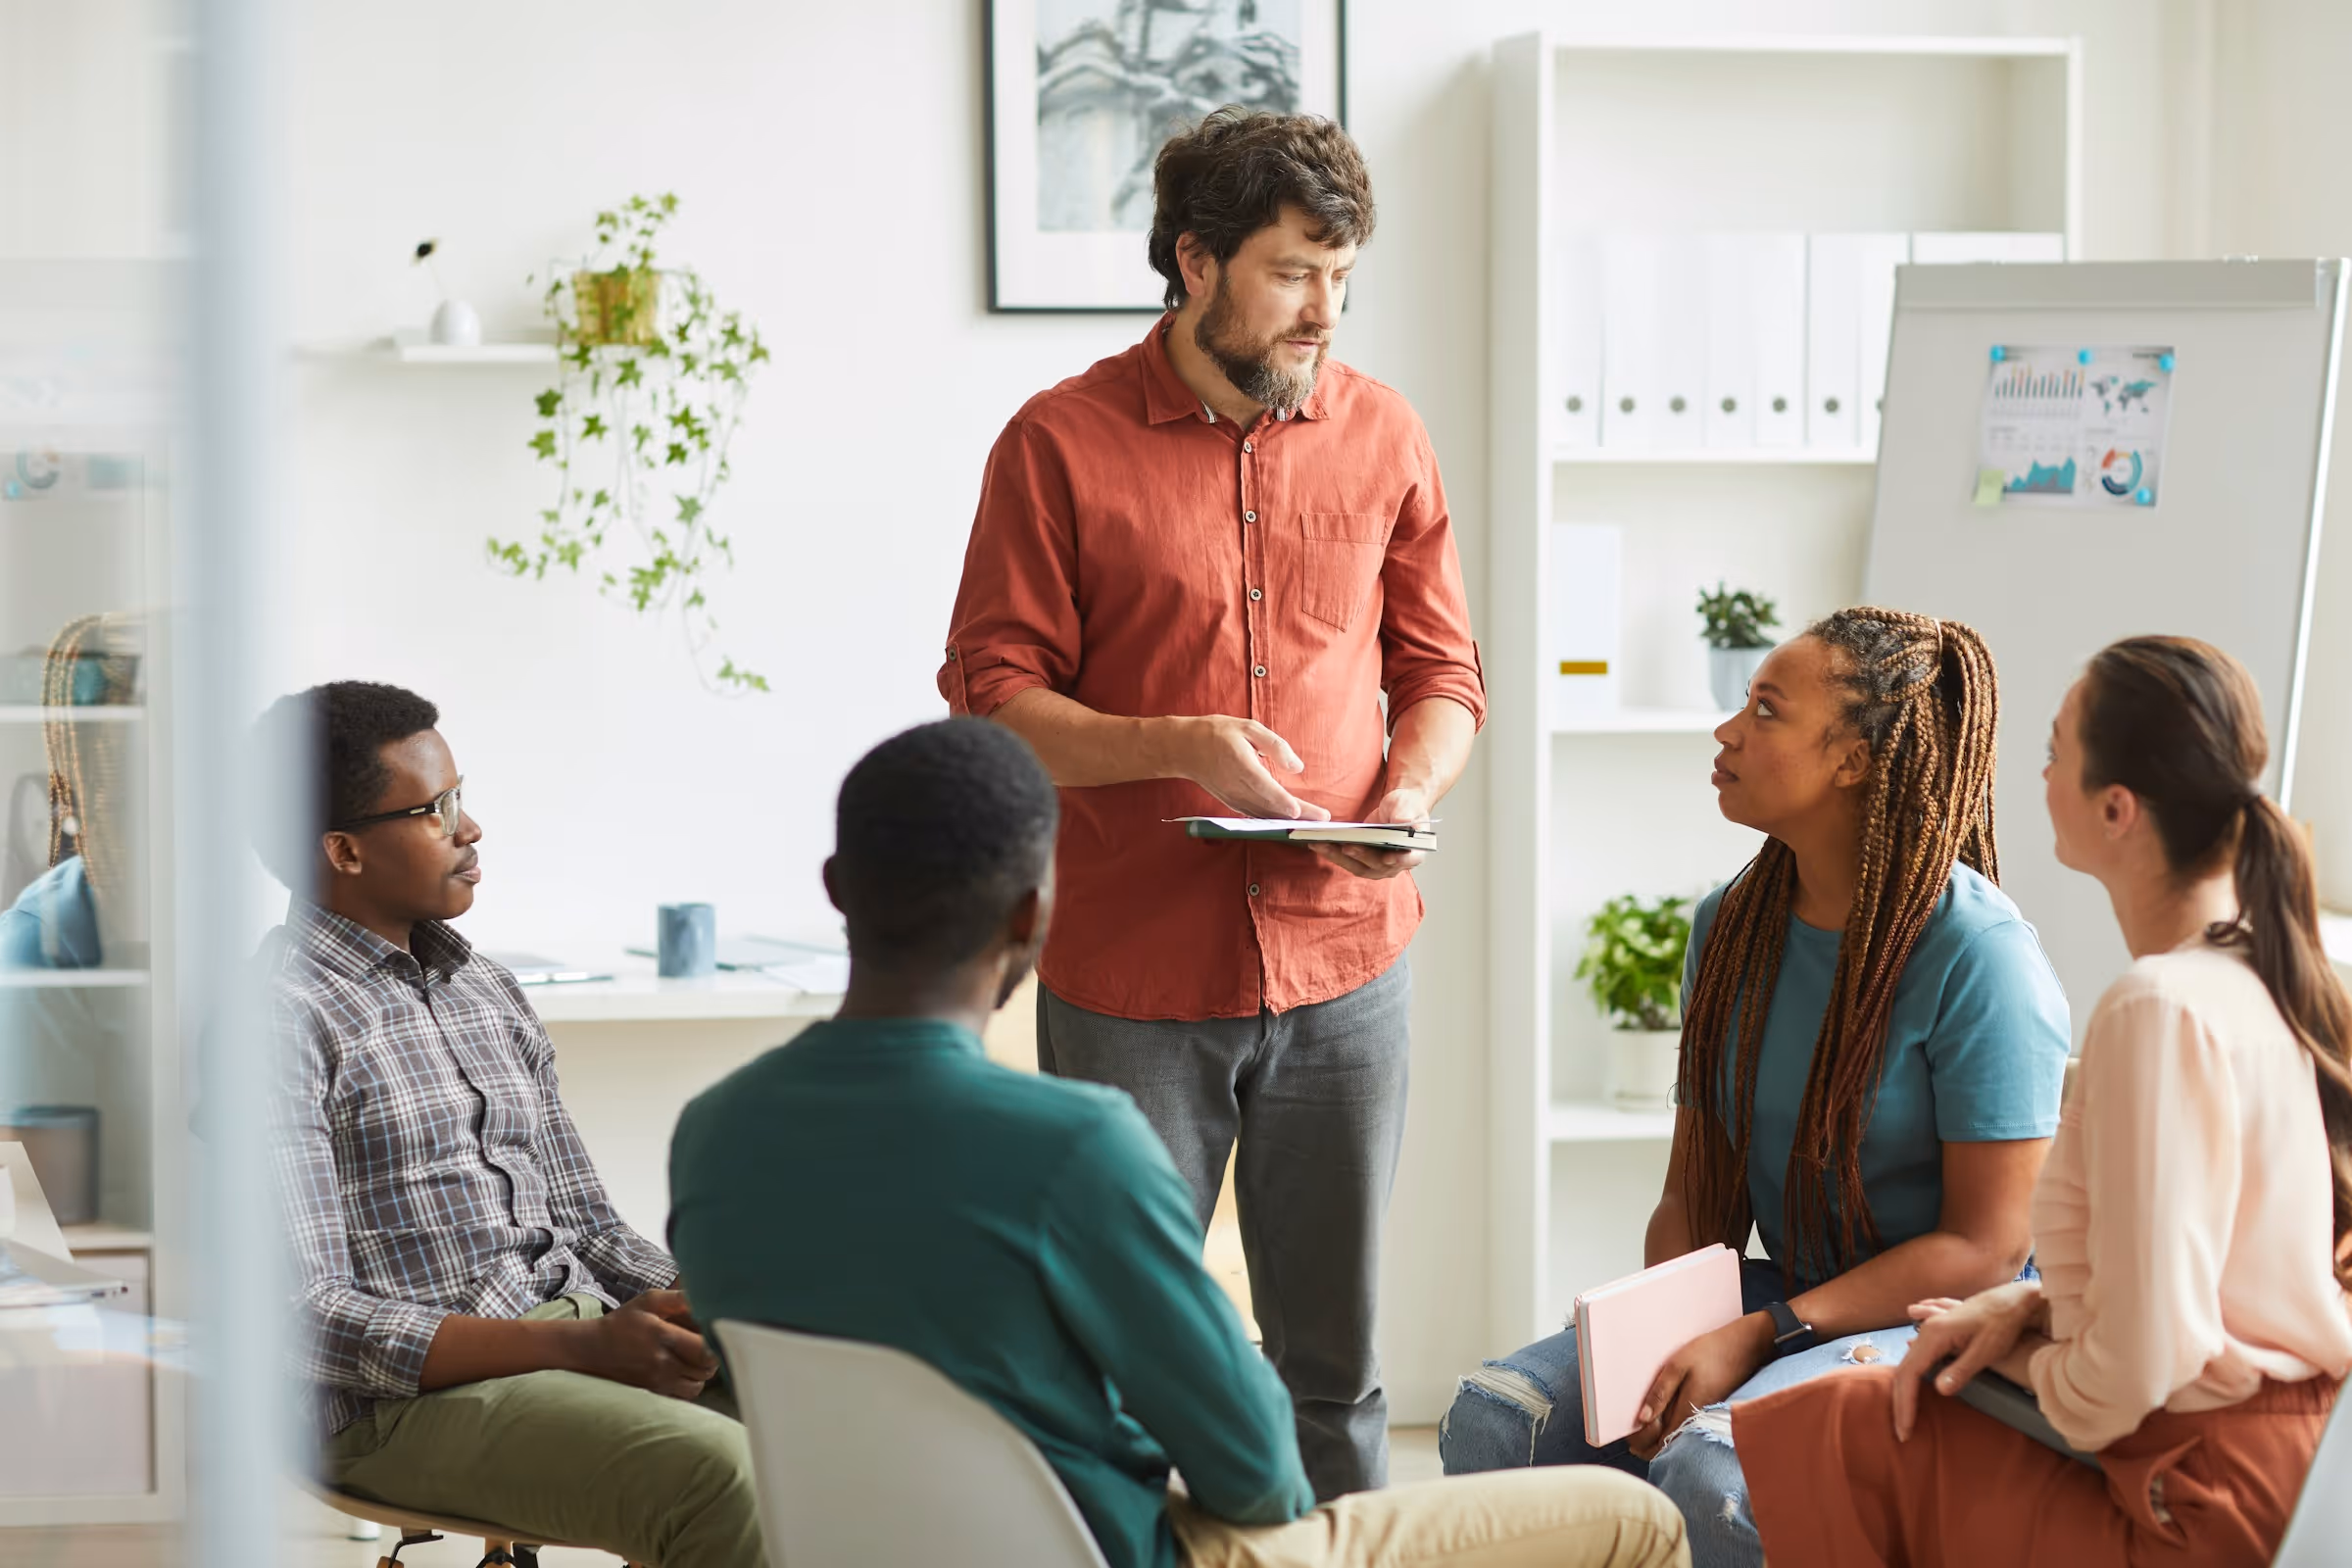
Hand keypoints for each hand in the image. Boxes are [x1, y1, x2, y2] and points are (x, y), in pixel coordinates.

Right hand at [581, 1289, 720, 1399]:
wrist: (592, 1350)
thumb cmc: (624, 1322)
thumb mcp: (649, 1301)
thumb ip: (678, 1298)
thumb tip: (704, 1296)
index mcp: (663, 1336)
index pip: (705, 1350)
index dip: (716, 1344)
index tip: (713, 1334)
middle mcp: (662, 1363)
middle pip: (706, 1369)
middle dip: (711, 1357)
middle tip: (703, 1344)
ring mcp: (657, 1382)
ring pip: (697, 1385)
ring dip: (701, 1373)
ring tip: (692, 1358)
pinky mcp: (653, 1393)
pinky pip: (683, 1395)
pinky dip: (688, 1385)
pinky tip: (682, 1370)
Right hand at [1169, 716, 1331, 821]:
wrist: (1184, 749)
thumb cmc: (1217, 733)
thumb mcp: (1247, 727)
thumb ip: (1274, 745)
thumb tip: (1297, 767)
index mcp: (1240, 763)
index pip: (1263, 786)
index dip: (1281, 800)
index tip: (1298, 810)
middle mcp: (1236, 785)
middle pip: (1269, 805)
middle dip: (1297, 815)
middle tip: (1322, 819)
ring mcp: (1232, 797)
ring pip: (1264, 815)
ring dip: (1288, 821)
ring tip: (1313, 823)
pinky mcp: (1231, 803)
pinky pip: (1255, 815)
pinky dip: (1274, 821)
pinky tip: (1291, 822)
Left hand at [1308, 785, 1431, 881]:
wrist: (1397, 809)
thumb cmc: (1406, 807)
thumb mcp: (1408, 806)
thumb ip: (1405, 815)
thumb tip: (1402, 822)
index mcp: (1414, 851)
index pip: (1408, 859)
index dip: (1399, 860)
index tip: (1387, 858)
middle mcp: (1395, 863)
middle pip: (1377, 865)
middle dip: (1360, 855)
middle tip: (1346, 846)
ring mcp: (1377, 865)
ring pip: (1357, 866)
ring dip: (1338, 857)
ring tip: (1321, 844)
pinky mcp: (1361, 861)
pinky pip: (1346, 860)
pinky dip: (1333, 853)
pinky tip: (1318, 843)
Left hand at [1626, 1312, 1773, 1459]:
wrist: (1745, 1347)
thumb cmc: (1710, 1352)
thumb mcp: (1677, 1366)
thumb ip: (1660, 1393)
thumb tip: (1642, 1419)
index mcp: (1687, 1413)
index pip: (1660, 1445)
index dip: (1640, 1443)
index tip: (1628, 1432)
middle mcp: (1696, 1422)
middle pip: (1667, 1447)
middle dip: (1646, 1443)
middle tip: (1631, 1429)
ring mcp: (1703, 1419)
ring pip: (1676, 1439)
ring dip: (1657, 1436)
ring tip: (1643, 1420)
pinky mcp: (1708, 1412)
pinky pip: (1685, 1428)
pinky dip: (1670, 1427)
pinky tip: (1662, 1413)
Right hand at [1890, 1280, 2041, 1440]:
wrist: (2014, 1299)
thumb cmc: (2003, 1324)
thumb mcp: (1986, 1351)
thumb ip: (1961, 1370)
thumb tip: (1939, 1390)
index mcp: (1934, 1336)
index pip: (1909, 1375)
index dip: (1905, 1404)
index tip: (1905, 1430)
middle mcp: (1927, 1331)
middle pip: (1904, 1369)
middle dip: (1901, 1401)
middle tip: (1902, 1431)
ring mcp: (1931, 1327)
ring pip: (1910, 1361)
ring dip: (1905, 1387)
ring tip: (1906, 1410)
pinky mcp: (1940, 1329)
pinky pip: (1918, 1352)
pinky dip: (1911, 1369)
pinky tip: (1909, 1366)